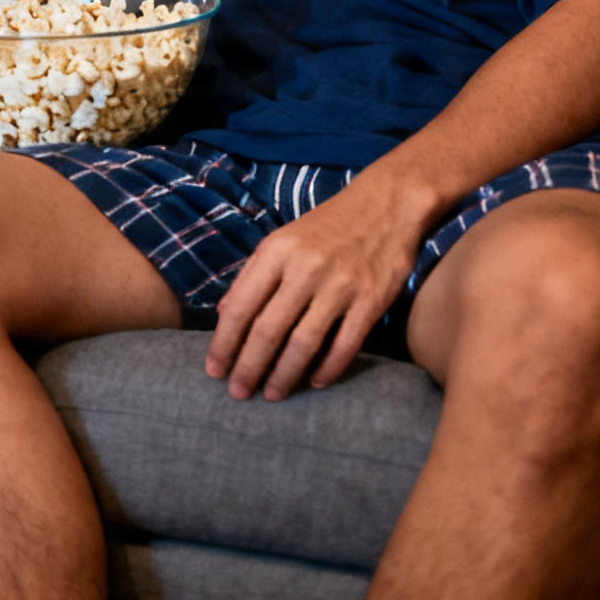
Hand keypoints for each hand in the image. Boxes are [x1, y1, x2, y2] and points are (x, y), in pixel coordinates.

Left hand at [204, 171, 439, 401]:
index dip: (224, 343)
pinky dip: (327, 369)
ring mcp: (340, 285)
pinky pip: (345, 345)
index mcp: (277, 251)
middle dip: (248, 367)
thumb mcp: (283, 239)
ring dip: (284, 375)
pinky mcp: (371, 300)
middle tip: (238, 393)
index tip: (214, 370)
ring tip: (272, 394)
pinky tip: (315, 382)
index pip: (240, 306)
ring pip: (303, 343)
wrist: (386, 205)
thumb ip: (252, 275)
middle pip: (268, 330)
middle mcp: (305, 268)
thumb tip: (223, 313)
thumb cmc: (328, 226)